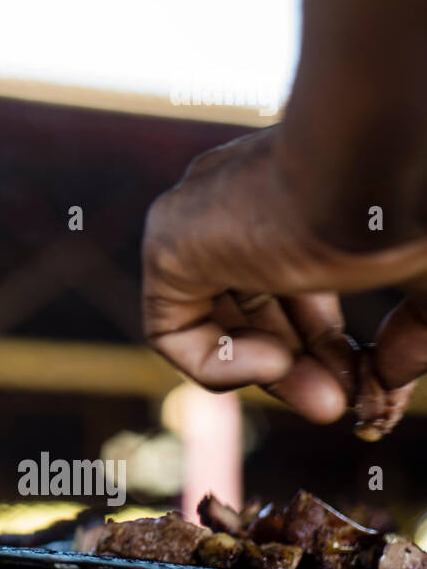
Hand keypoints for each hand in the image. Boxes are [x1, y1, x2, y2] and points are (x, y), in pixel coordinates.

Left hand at [142, 129, 426, 433]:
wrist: (377, 159)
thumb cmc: (412, 205)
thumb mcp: (425, 275)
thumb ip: (415, 330)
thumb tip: (388, 380)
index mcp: (299, 191)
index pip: (297, 280)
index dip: (332, 343)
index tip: (378, 384)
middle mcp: (243, 199)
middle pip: (258, 306)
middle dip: (308, 366)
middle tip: (353, 409)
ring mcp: (200, 218)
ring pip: (219, 321)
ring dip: (276, 377)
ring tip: (329, 403)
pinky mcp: (167, 241)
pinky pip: (169, 328)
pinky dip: (220, 363)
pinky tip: (277, 360)